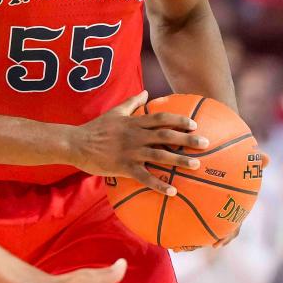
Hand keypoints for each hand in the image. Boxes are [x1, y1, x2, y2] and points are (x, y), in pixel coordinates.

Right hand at [65, 92, 208, 195]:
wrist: (76, 143)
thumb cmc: (96, 128)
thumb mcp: (115, 112)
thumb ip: (131, 102)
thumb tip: (146, 91)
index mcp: (134, 122)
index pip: (161, 118)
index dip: (178, 120)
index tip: (194, 124)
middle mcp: (135, 136)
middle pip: (166, 136)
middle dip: (187, 139)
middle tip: (205, 144)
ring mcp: (130, 152)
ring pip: (159, 156)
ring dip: (179, 161)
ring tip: (196, 166)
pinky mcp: (123, 167)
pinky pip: (145, 177)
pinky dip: (159, 184)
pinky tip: (173, 191)